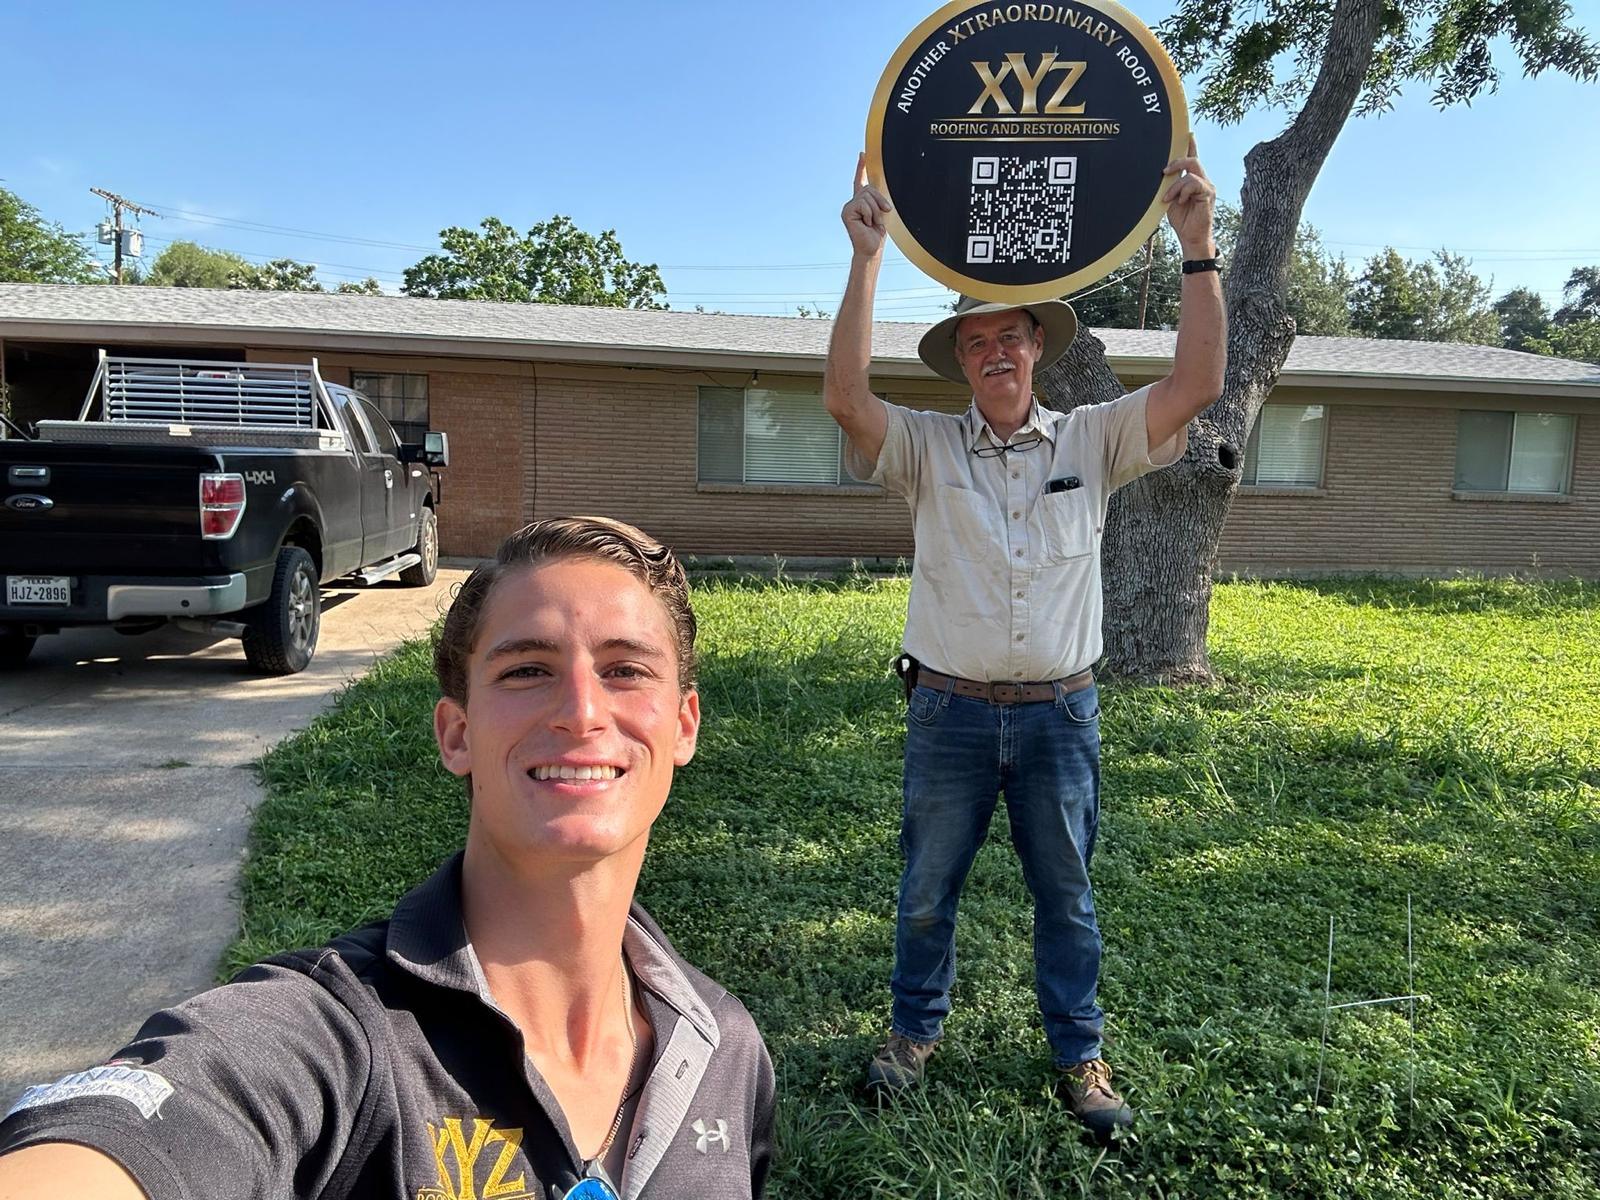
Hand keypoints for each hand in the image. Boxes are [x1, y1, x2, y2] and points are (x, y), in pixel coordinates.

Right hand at [843, 153, 892, 258]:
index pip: (860, 181)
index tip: (862, 154)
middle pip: (869, 188)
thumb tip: (877, 185)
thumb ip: (878, 198)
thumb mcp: (881, 211)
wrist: (872, 249)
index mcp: (862, 202)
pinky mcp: (847, 212)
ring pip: (867, 196)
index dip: (861, 167)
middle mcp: (853, 202)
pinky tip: (866, 224)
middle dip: (880, 201)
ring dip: (875, 211)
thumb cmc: (877, 234)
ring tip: (872, 223)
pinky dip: (869, 214)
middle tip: (880, 217)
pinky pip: (863, 204)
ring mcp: (849, 207)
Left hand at [1162, 134, 1216, 257]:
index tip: (1187, 133)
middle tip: (1164, 172)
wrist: (1191, 237)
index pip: (1192, 158)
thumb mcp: (1170, 199)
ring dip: (1175, 186)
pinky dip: (1183, 191)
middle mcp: (1202, 180)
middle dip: (1176, 161)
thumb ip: (1169, 185)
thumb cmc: (1181, 220)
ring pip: (1190, 173)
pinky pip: (1193, 183)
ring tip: (1168, 199)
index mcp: (1193, 180)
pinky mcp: (1208, 193)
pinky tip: (1179, 202)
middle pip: (1192, 160)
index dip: (1190, 145)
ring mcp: (1207, 186)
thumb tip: (1162, 174)